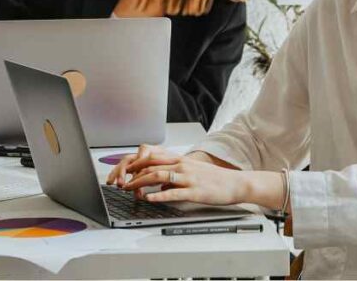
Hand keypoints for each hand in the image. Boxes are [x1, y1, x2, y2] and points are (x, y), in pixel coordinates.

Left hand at [106, 145, 246, 206]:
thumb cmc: (215, 179)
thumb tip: (159, 183)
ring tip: (129, 189)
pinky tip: (148, 198)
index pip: (153, 156)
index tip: (124, 170)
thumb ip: (175, 175)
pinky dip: (158, 195)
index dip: (136, 162)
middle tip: (120, 181)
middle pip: (151, 164)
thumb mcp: (192, 172)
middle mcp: (182, 165)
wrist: (236, 183)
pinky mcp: (194, 191)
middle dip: (133, 173)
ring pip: (158, 175)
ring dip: (140, 182)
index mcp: (181, 160)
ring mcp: (188, 177)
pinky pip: (172, 192)